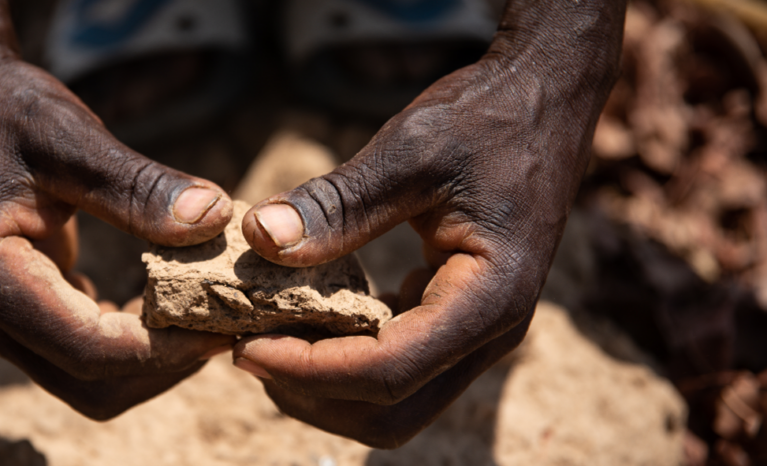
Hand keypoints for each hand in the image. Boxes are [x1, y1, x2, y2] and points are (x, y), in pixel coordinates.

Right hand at [0, 0, 235, 418]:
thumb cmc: (8, 110)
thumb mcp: (71, 138)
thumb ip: (137, 187)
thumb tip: (214, 220)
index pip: (89, 349)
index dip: (164, 349)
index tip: (224, 322)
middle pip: (91, 385)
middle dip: (164, 366)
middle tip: (226, 324)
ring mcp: (2, 319)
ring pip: (90, 381)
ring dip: (153, 361)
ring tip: (208, 315)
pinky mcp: (22, 311)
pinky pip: (85, 353)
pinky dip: (134, 342)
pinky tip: (172, 302)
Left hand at [233, 0, 625, 447]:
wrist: (542, 102)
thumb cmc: (483, 119)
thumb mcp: (410, 151)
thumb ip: (340, 202)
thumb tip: (260, 240)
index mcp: (488, 298)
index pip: (388, 370)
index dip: (309, 369)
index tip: (245, 347)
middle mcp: (490, 333)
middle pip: (391, 412)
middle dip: (313, 395)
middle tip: (246, 350)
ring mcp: (476, 332)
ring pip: (394, 402)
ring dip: (325, 387)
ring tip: (265, 341)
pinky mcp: (458, 319)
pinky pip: (398, 367)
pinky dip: (344, 360)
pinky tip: (302, 321)